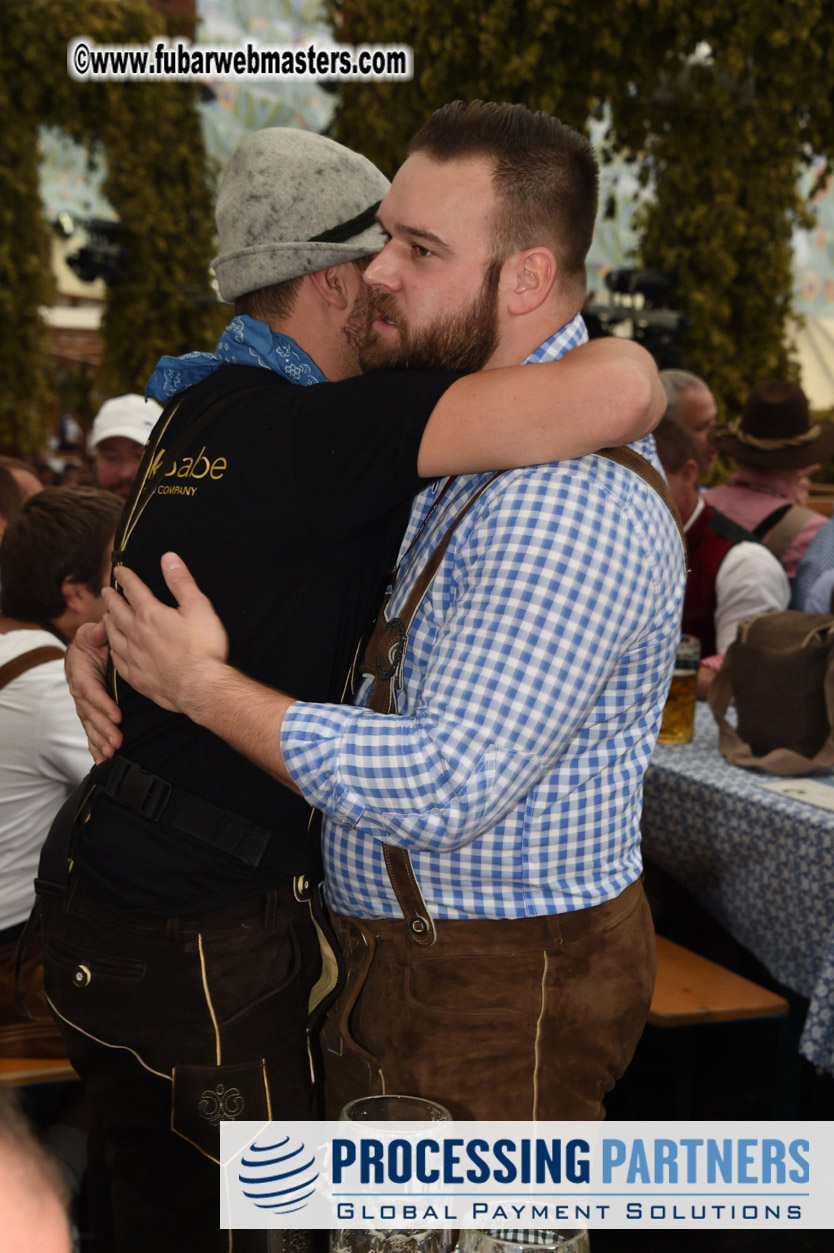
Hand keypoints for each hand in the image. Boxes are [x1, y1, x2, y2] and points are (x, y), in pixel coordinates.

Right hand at [65, 620, 121, 762]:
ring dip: (99, 740)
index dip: (102, 703)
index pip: (90, 690)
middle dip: (103, 728)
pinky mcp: (90, 713)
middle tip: (117, 740)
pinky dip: (94, 747)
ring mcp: (84, 704)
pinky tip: (102, 759)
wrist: (91, 650)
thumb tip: (102, 628)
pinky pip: (90, 731)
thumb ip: (96, 632)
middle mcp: (79, 690)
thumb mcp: (92, 633)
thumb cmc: (94, 641)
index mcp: (79, 671)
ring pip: (90, 725)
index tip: (117, 714)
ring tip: (111, 752)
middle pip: (90, 713)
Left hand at [103, 553, 228, 717]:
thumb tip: (168, 558)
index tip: (119, 570)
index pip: (133, 590)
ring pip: (113, 634)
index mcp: (150, 614)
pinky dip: (113, 649)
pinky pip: (117, 659)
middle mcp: (135, 633)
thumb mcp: (199, 607)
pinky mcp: (136, 676)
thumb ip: (181, 581)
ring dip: (108, 622)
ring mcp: (133, 656)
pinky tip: (114, 649)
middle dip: (111, 598)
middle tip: (106, 591)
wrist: (200, 687)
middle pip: (117, 611)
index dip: (126, 577)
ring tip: (106, 616)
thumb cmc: (203, 647)